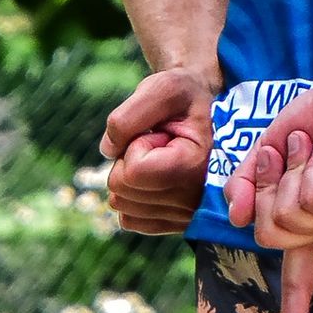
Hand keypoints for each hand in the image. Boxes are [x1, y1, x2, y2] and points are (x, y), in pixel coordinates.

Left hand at [99, 66, 217, 235]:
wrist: (205, 112)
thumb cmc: (185, 97)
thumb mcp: (162, 87)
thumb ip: (128, 116)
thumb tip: (108, 151)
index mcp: (198, 166)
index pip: (134, 170)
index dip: (136, 144)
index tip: (162, 132)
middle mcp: (195, 200)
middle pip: (122, 188)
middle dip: (130, 158)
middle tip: (160, 142)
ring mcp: (184, 217)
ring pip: (121, 204)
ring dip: (131, 175)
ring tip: (160, 157)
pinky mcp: (172, 225)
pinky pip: (127, 218)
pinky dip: (132, 194)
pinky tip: (154, 175)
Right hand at [224, 68, 312, 312]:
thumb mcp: (266, 156)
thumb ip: (247, 189)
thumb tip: (236, 219)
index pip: (302, 280)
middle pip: (269, 235)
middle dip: (268, 185)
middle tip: (292, 149)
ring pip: (285, 219)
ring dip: (289, 171)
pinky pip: (308, 202)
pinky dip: (308, 168)